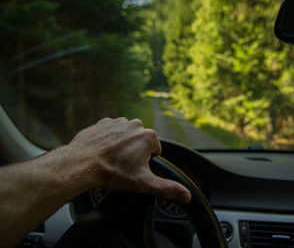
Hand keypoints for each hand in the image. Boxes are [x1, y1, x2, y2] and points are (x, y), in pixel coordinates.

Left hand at [67, 117, 190, 202]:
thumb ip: (167, 188)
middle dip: (134, 153)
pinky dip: (108, 140)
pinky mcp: (103, 122)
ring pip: (126, 136)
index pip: (154, 151)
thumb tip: (187, 196)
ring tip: (112, 159)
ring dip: (122, 145)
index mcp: (148, 136)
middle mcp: (135, 125)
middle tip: (122, 166)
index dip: (145, 163)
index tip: (133, 169)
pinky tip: (103, 151)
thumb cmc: (113, 172)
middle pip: (140, 142)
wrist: (82, 163)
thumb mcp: (144, 183)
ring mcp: (118, 122)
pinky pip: (111, 131)